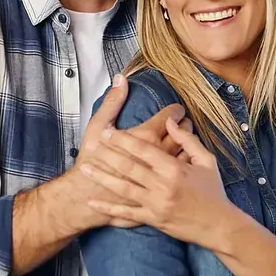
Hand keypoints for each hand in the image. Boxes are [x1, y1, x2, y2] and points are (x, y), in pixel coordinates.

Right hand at [58, 74, 186, 230]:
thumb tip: (120, 79)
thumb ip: (112, 102)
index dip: (176, 110)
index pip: (172, 116)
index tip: (176, 109)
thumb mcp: (98, 126)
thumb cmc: (92, 159)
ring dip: (188, 144)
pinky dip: (185, 165)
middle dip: (185, 124)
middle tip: (183, 121)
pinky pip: (181, 175)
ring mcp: (163, 173)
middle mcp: (160, 154)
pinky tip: (181, 161)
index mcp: (147, 136)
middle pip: (184, 133)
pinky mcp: (163, 187)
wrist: (86, 195)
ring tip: (185, 139)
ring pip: (187, 154)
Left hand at [81, 116, 233, 245]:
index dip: (124, 140)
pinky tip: (93, 204)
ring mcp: (156, 204)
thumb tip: (170, 121)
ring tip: (85, 168)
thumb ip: (187, 140)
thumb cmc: (213, 191)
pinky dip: (108, 209)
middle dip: (108, 154)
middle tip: (92, 144)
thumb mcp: (206, 161)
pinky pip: (126, 213)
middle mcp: (163, 186)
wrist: (218, 226)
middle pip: (129, 167)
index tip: (109, 132)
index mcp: (175, 169)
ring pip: (123, 188)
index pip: (145, 149)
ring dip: (102, 177)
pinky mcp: (152, 219)